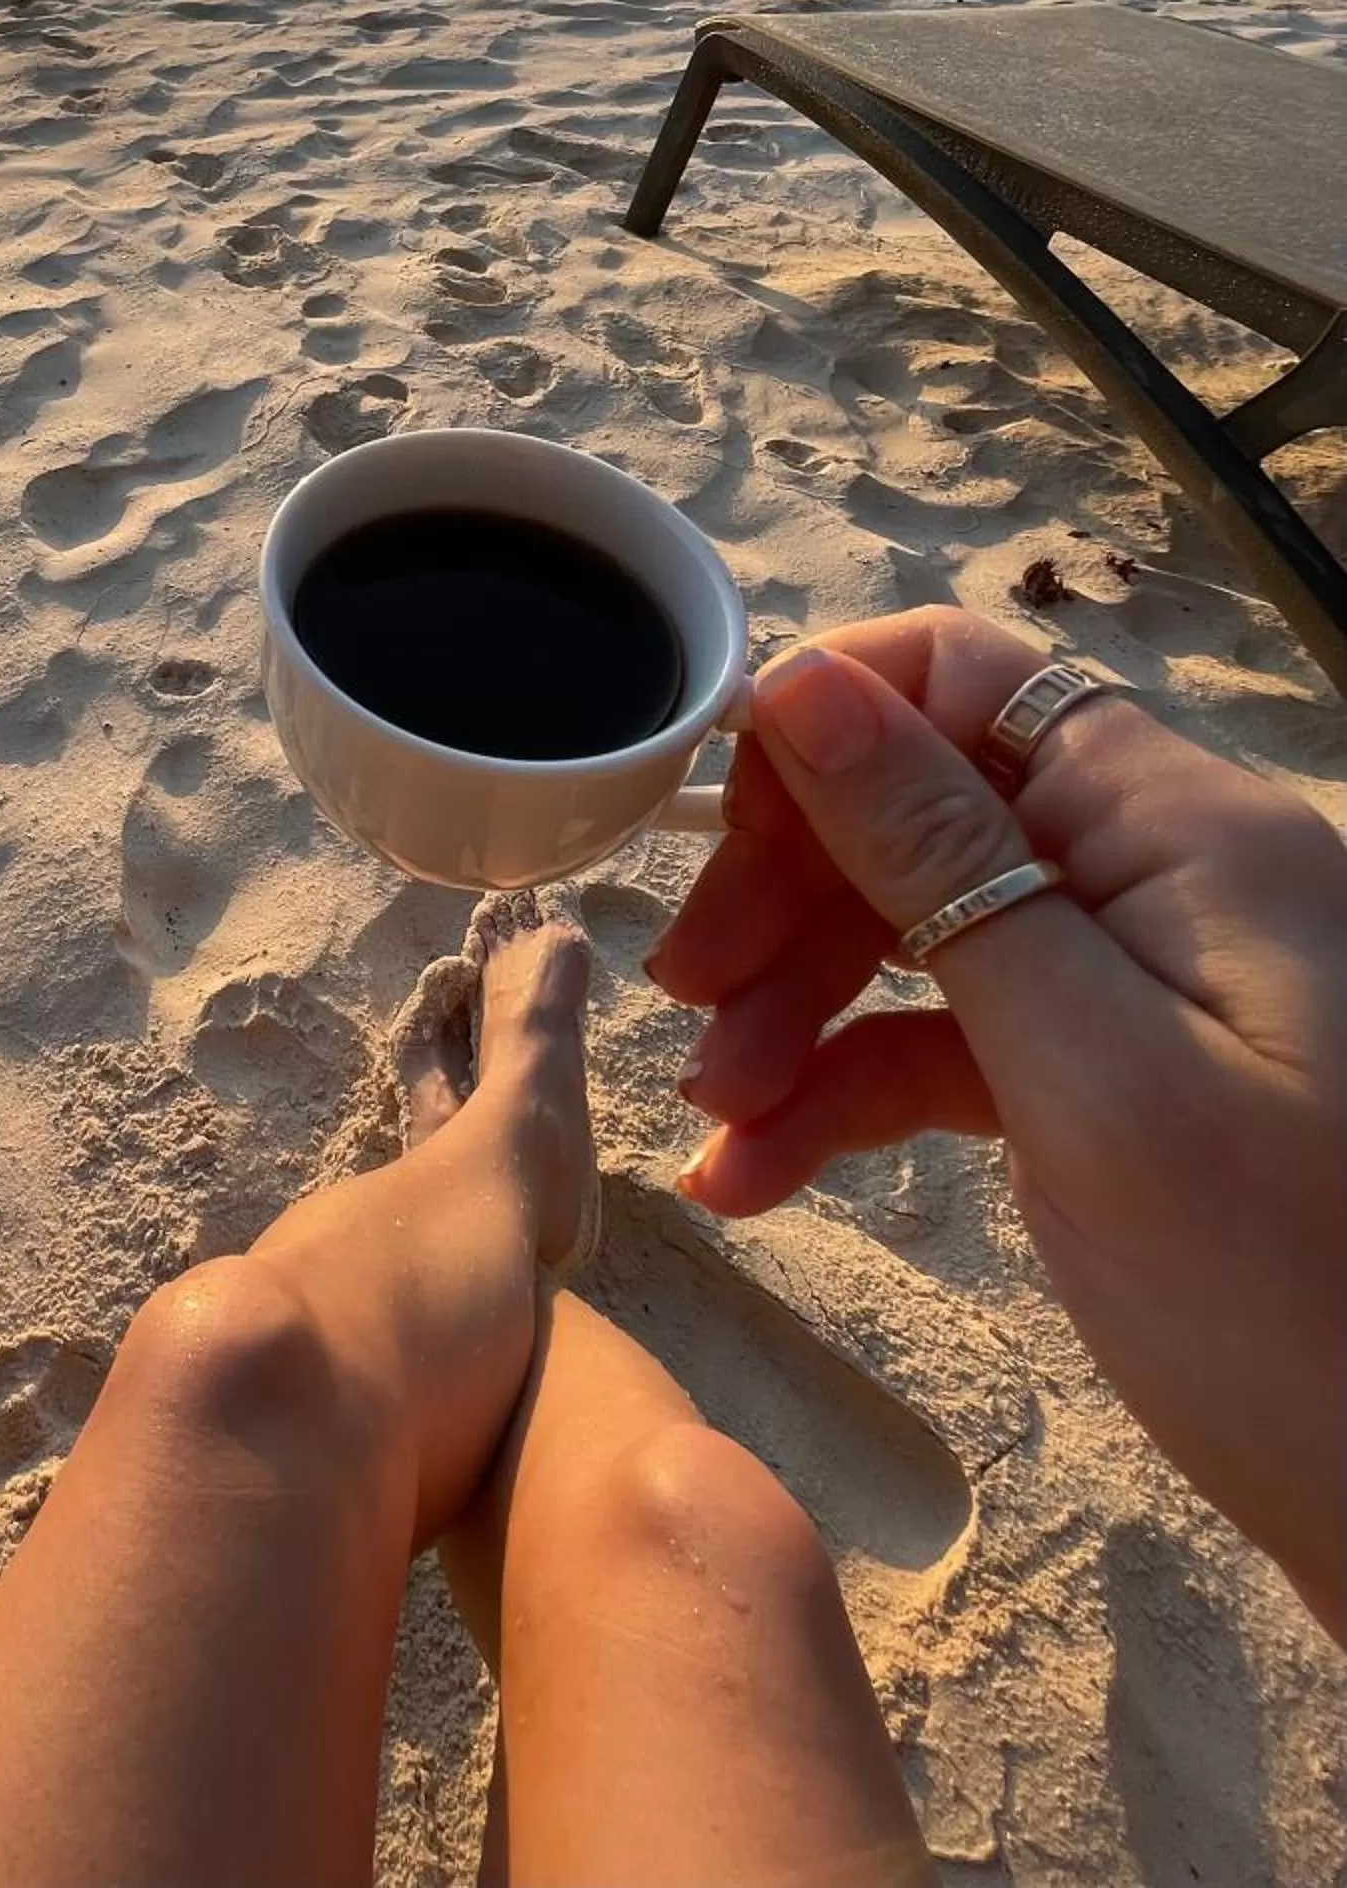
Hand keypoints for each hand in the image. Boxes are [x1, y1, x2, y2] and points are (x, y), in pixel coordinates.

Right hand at [646, 606, 1346, 1639]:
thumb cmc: (1286, 1297)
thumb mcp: (1086, 1070)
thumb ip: (938, 866)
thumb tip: (802, 680)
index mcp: (1175, 823)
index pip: (962, 677)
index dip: (822, 725)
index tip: (704, 830)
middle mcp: (1157, 872)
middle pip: (922, 803)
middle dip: (787, 891)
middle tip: (686, 1002)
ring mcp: (1137, 982)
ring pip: (919, 929)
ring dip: (796, 1007)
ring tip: (712, 1116)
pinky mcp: (1113, 1083)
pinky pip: (951, 1040)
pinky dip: (848, 1093)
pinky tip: (756, 1173)